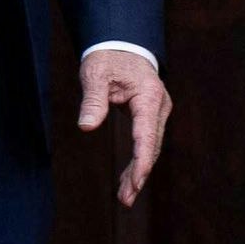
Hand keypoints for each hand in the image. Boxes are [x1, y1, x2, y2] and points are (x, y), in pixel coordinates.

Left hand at [76, 48, 170, 205]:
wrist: (121, 43)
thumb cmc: (108, 57)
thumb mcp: (95, 74)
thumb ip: (93, 100)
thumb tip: (86, 127)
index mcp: (149, 96)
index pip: (146, 135)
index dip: (142, 162)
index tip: (136, 183)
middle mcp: (158, 106)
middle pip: (151, 147)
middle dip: (139, 174)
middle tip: (125, 200)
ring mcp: (156, 112)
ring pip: (150, 147)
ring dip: (139, 172)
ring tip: (125, 197)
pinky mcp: (150, 116)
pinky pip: (146, 142)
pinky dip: (138, 161)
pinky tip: (128, 179)